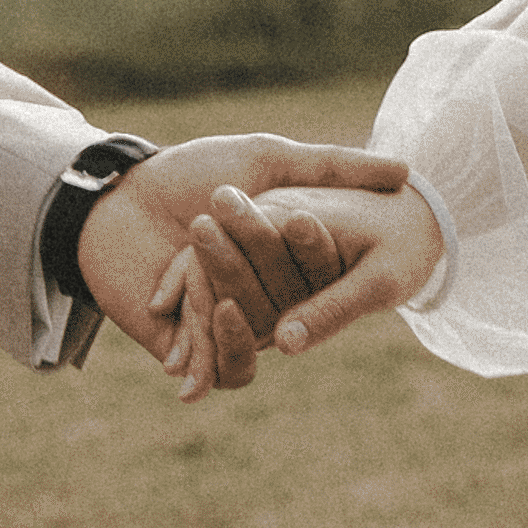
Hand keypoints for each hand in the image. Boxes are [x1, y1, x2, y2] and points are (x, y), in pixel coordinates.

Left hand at [79, 132, 415, 392]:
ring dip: (239, 331)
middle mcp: (254, 295)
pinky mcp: (185, 344)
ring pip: (251, 347)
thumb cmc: (192, 171)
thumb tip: (406, 171)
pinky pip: (217, 368)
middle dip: (273, 296)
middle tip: (257, 273)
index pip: (317, 283)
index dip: (329, 274)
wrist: (121, 194)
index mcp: (276, 260)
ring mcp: (219, 322)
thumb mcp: (268, 158)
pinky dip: (216, 359)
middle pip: (283, 316)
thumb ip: (333, 166)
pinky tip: (213, 329)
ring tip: (229, 307)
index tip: (341, 255)